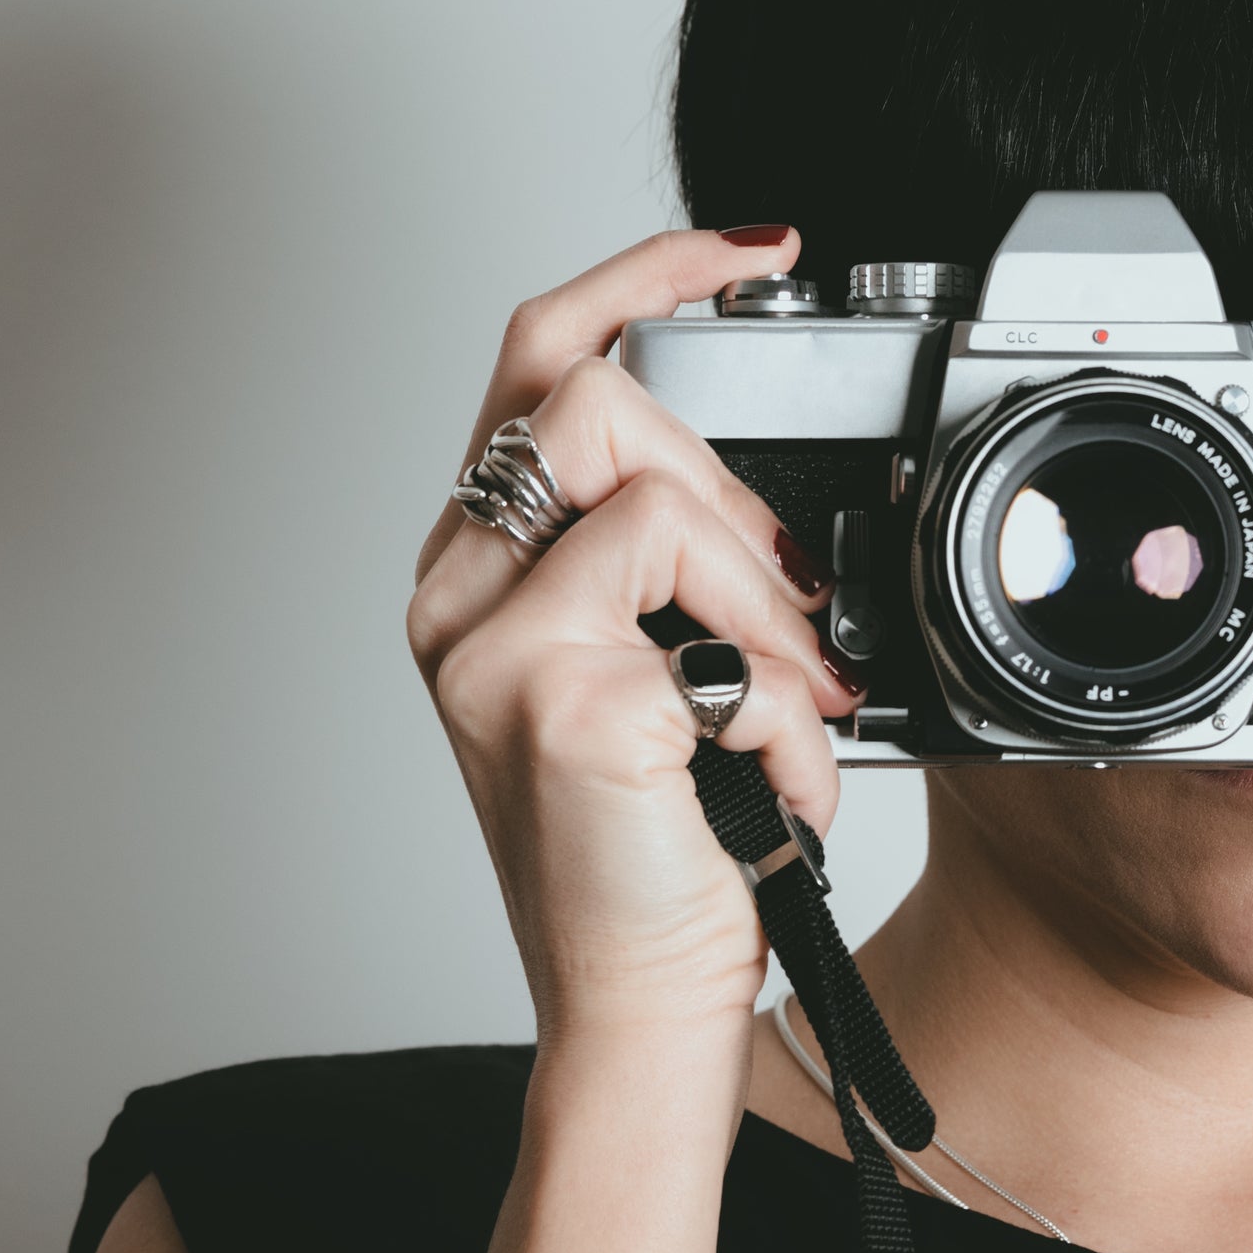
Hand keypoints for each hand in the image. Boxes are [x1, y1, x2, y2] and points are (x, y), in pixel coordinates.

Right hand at [406, 228, 861, 1045]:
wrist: (641, 1002)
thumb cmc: (666, 851)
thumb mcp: (673, 679)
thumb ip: (683, 576)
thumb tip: (782, 516)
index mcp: (481, 574)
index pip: (539, 358)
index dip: (642, 274)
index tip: (751, 250)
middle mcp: (458, 597)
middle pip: (593, 398)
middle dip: (734, 489)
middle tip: (794, 609)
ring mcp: (490, 646)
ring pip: (658, 496)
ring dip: (767, 601)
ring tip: (793, 705)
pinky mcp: (558, 700)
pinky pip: (715, 632)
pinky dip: (781, 708)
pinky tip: (770, 778)